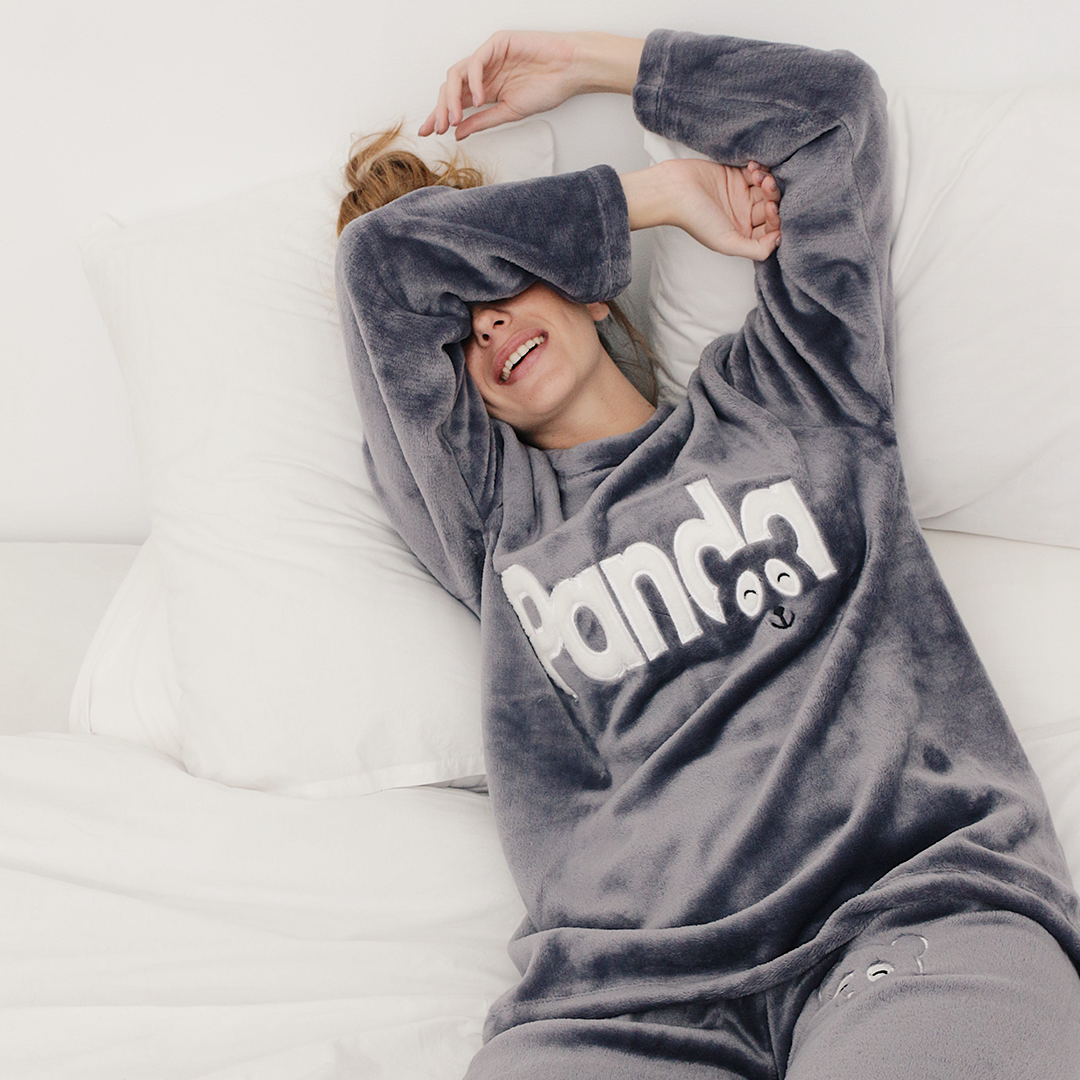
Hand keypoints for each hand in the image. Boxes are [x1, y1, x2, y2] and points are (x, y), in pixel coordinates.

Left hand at [419, 31, 643, 139]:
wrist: (569, 71)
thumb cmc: (546, 89)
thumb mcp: (509, 113)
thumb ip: (482, 121)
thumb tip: (458, 134)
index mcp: (485, 89)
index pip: (455, 102)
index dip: (439, 116)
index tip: (427, 133)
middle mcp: (483, 73)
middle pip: (450, 88)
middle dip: (440, 109)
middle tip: (438, 128)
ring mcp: (488, 57)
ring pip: (456, 74)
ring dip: (451, 97)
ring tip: (453, 118)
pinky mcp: (496, 44)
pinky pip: (475, 61)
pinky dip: (472, 81)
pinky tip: (477, 98)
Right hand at [622, 158, 781, 261]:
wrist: (675, 190)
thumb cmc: (696, 219)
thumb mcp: (727, 243)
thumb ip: (756, 250)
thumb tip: (779, 240)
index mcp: (742, 235)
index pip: (771, 230)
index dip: (777, 219)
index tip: (771, 208)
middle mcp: (743, 217)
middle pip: (772, 207)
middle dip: (773, 196)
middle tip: (766, 186)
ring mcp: (740, 196)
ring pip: (766, 189)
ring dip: (768, 180)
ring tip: (758, 175)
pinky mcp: (736, 176)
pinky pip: (757, 172)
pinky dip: (760, 168)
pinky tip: (753, 167)